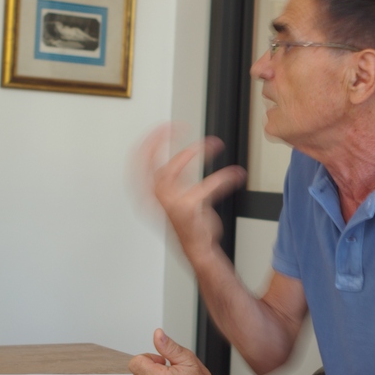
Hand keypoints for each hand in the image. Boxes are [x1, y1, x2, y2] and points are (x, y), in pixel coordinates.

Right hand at [139, 125, 246, 260]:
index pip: (140, 161)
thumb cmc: (189, 224)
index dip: (150, 141)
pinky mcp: (187, 208)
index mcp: (149, 194)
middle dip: (160, 139)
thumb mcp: (179, 196)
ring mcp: (169, 203)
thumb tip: (191, 152)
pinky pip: (207, 186)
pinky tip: (234, 174)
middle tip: (177, 126)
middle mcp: (155, 198)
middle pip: (148, 161)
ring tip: (214, 144)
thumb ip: (179, 176)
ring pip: (174, 168)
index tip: (164, 127)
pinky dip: (223, 178)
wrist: (198, 248)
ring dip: (193, 152)